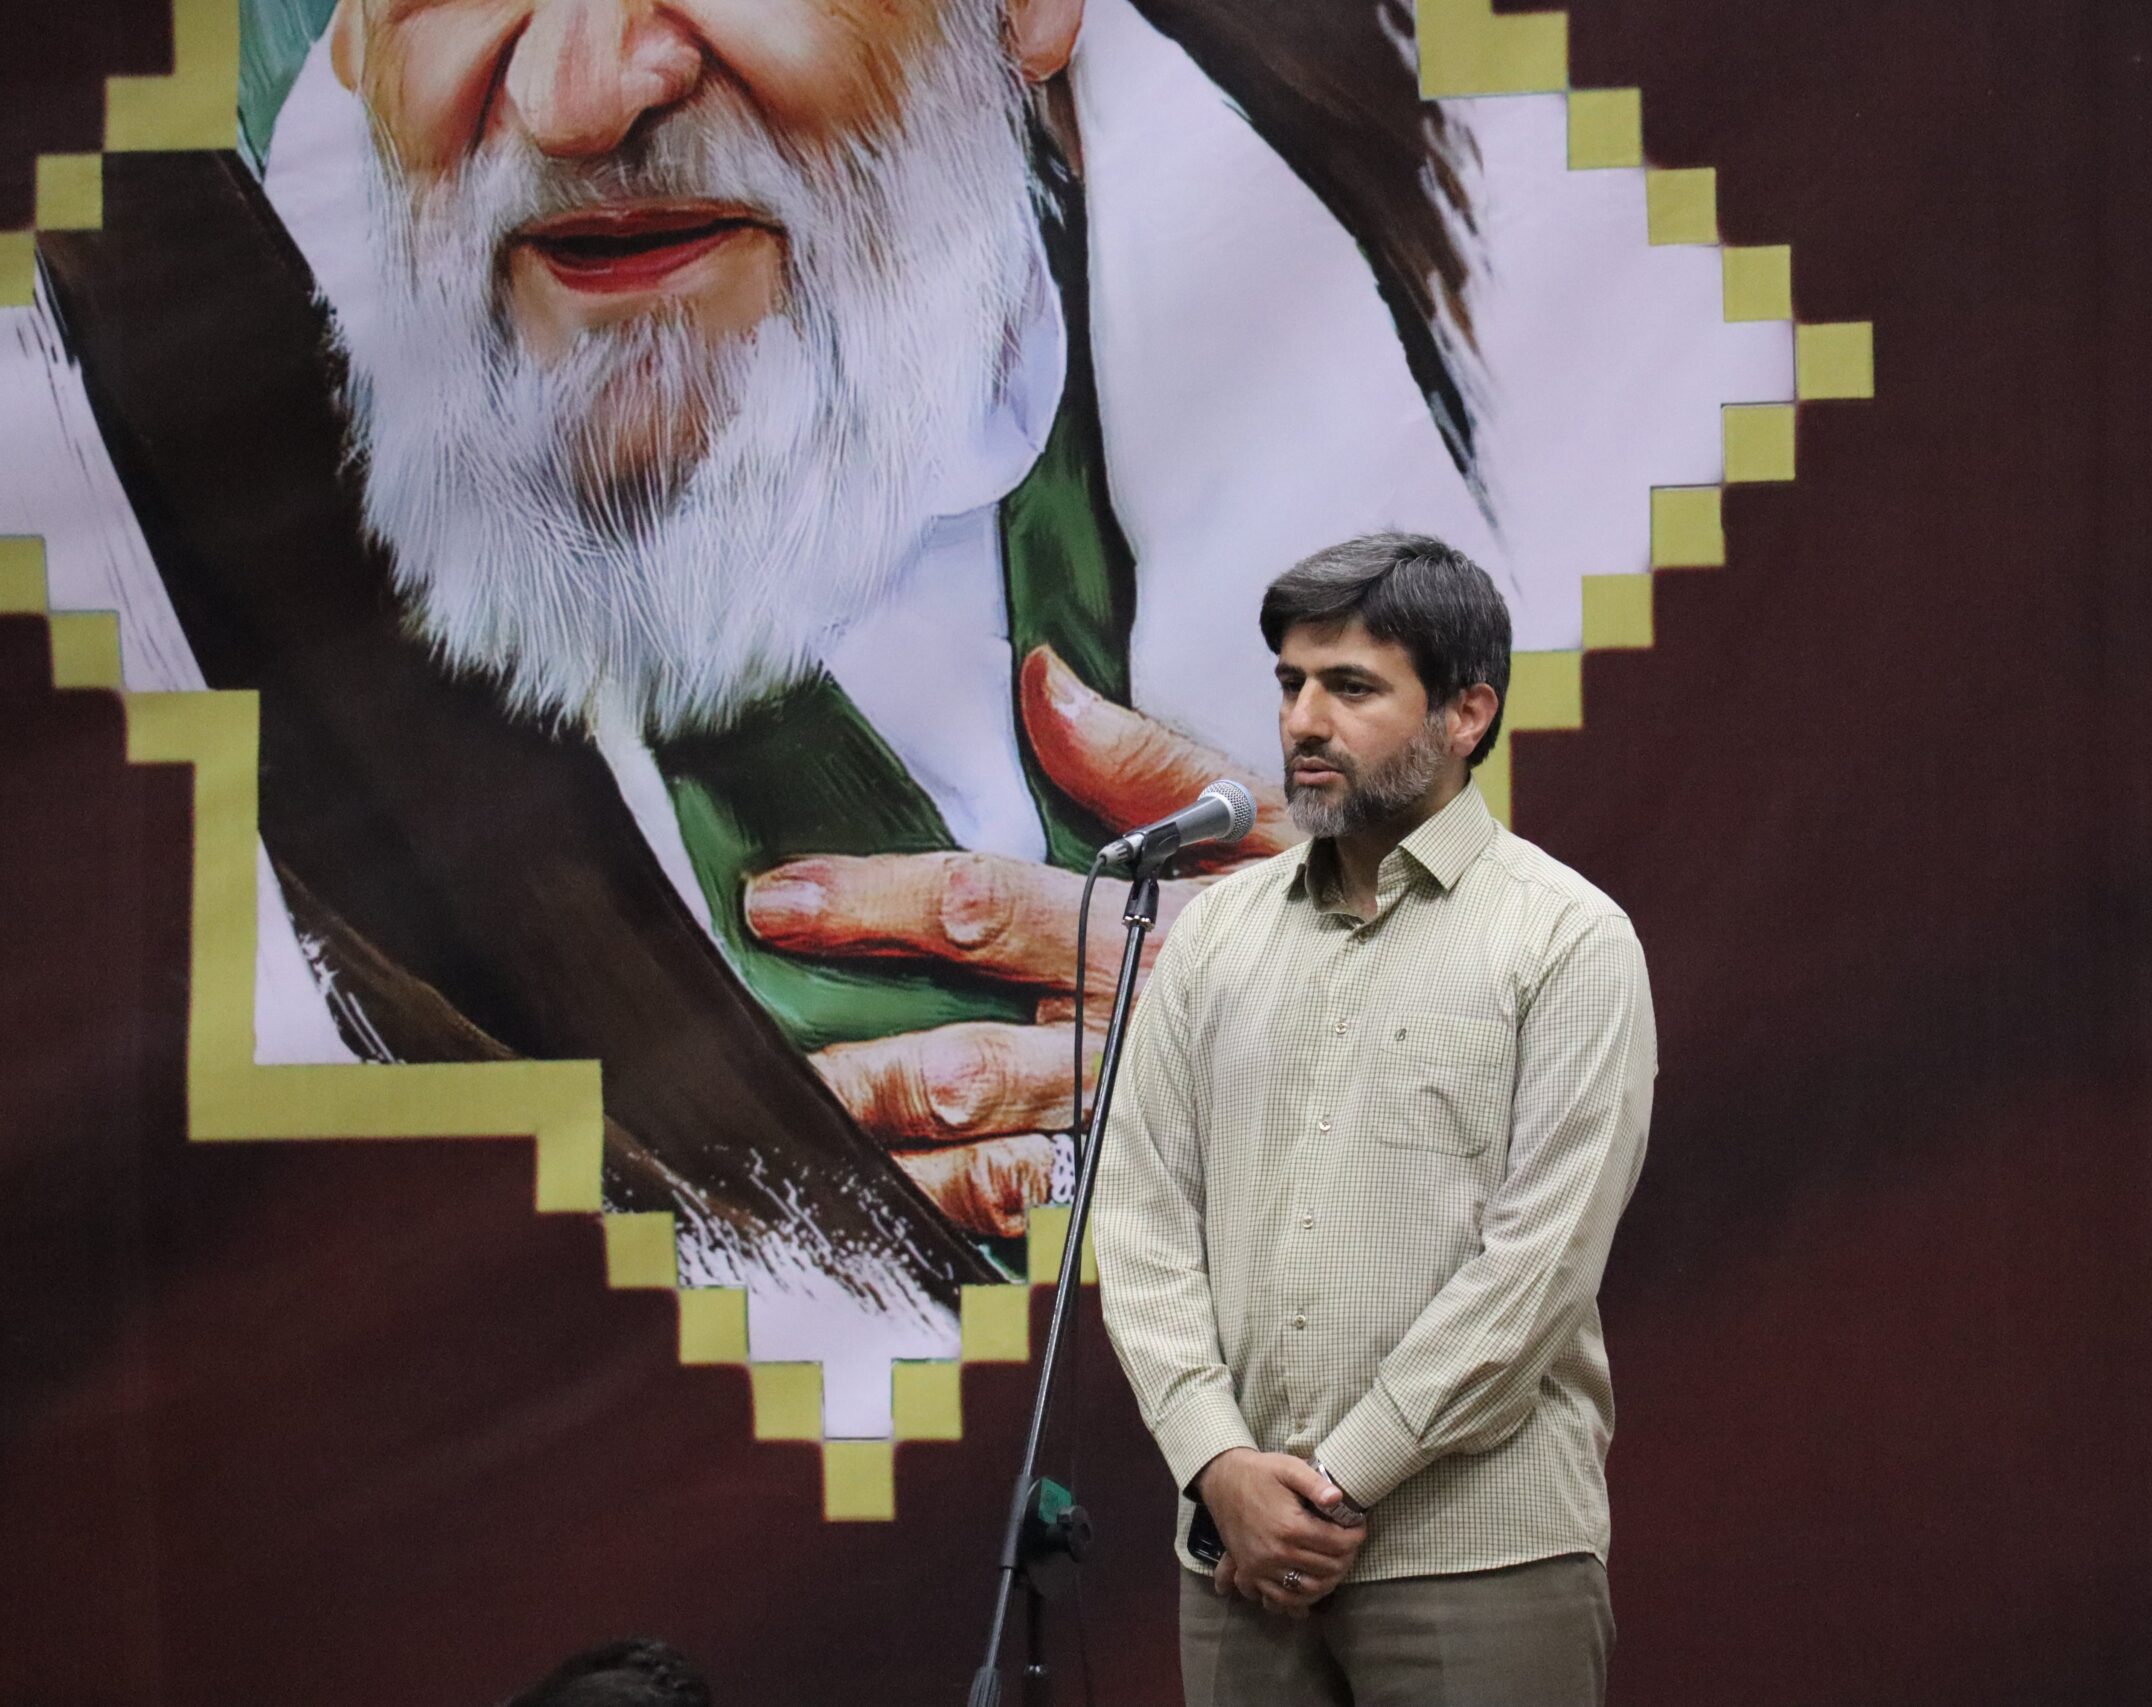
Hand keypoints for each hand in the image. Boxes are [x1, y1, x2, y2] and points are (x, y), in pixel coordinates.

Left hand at [744, 647, 1295, 1237]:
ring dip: (876, 1156)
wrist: (1411, 1007)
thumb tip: (1039, 679)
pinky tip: (866, 1214)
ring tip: (776, 1145)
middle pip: (966, 1061)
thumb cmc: (1316, 905)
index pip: (987, 912)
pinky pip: (1027, 1216)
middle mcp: (1123, 1039)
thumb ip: (1138, 760)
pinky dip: (944, 1221)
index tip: (777, 899)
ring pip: (983, 1158)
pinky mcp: (1129, 1182)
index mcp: (1139, 935)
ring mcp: (1123, 1123)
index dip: (875, 904)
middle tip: (739, 1058)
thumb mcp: (1251, 813)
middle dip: (852, 1064)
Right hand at [1198, 1449, 1365, 1617]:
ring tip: (1336, 1564)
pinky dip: (1300, 1598)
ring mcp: (1262, 1567)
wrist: (1223, 1481)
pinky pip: (1280, 1599)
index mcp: (1290, 1526)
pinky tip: (1311, 1586)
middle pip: (1327, 1569)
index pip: (1338, 1544)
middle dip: (1347, 1557)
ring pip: (1308, 1589)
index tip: (1359, 1526)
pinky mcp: (1250, 1574)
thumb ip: (1315, 1483)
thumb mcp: (1288, 1468)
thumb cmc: (1260, 1472)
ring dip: (1328, 1581)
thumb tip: (1339, 1498)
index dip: (1356, 1536)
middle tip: (1350, 1544)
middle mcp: (1277, 1552)